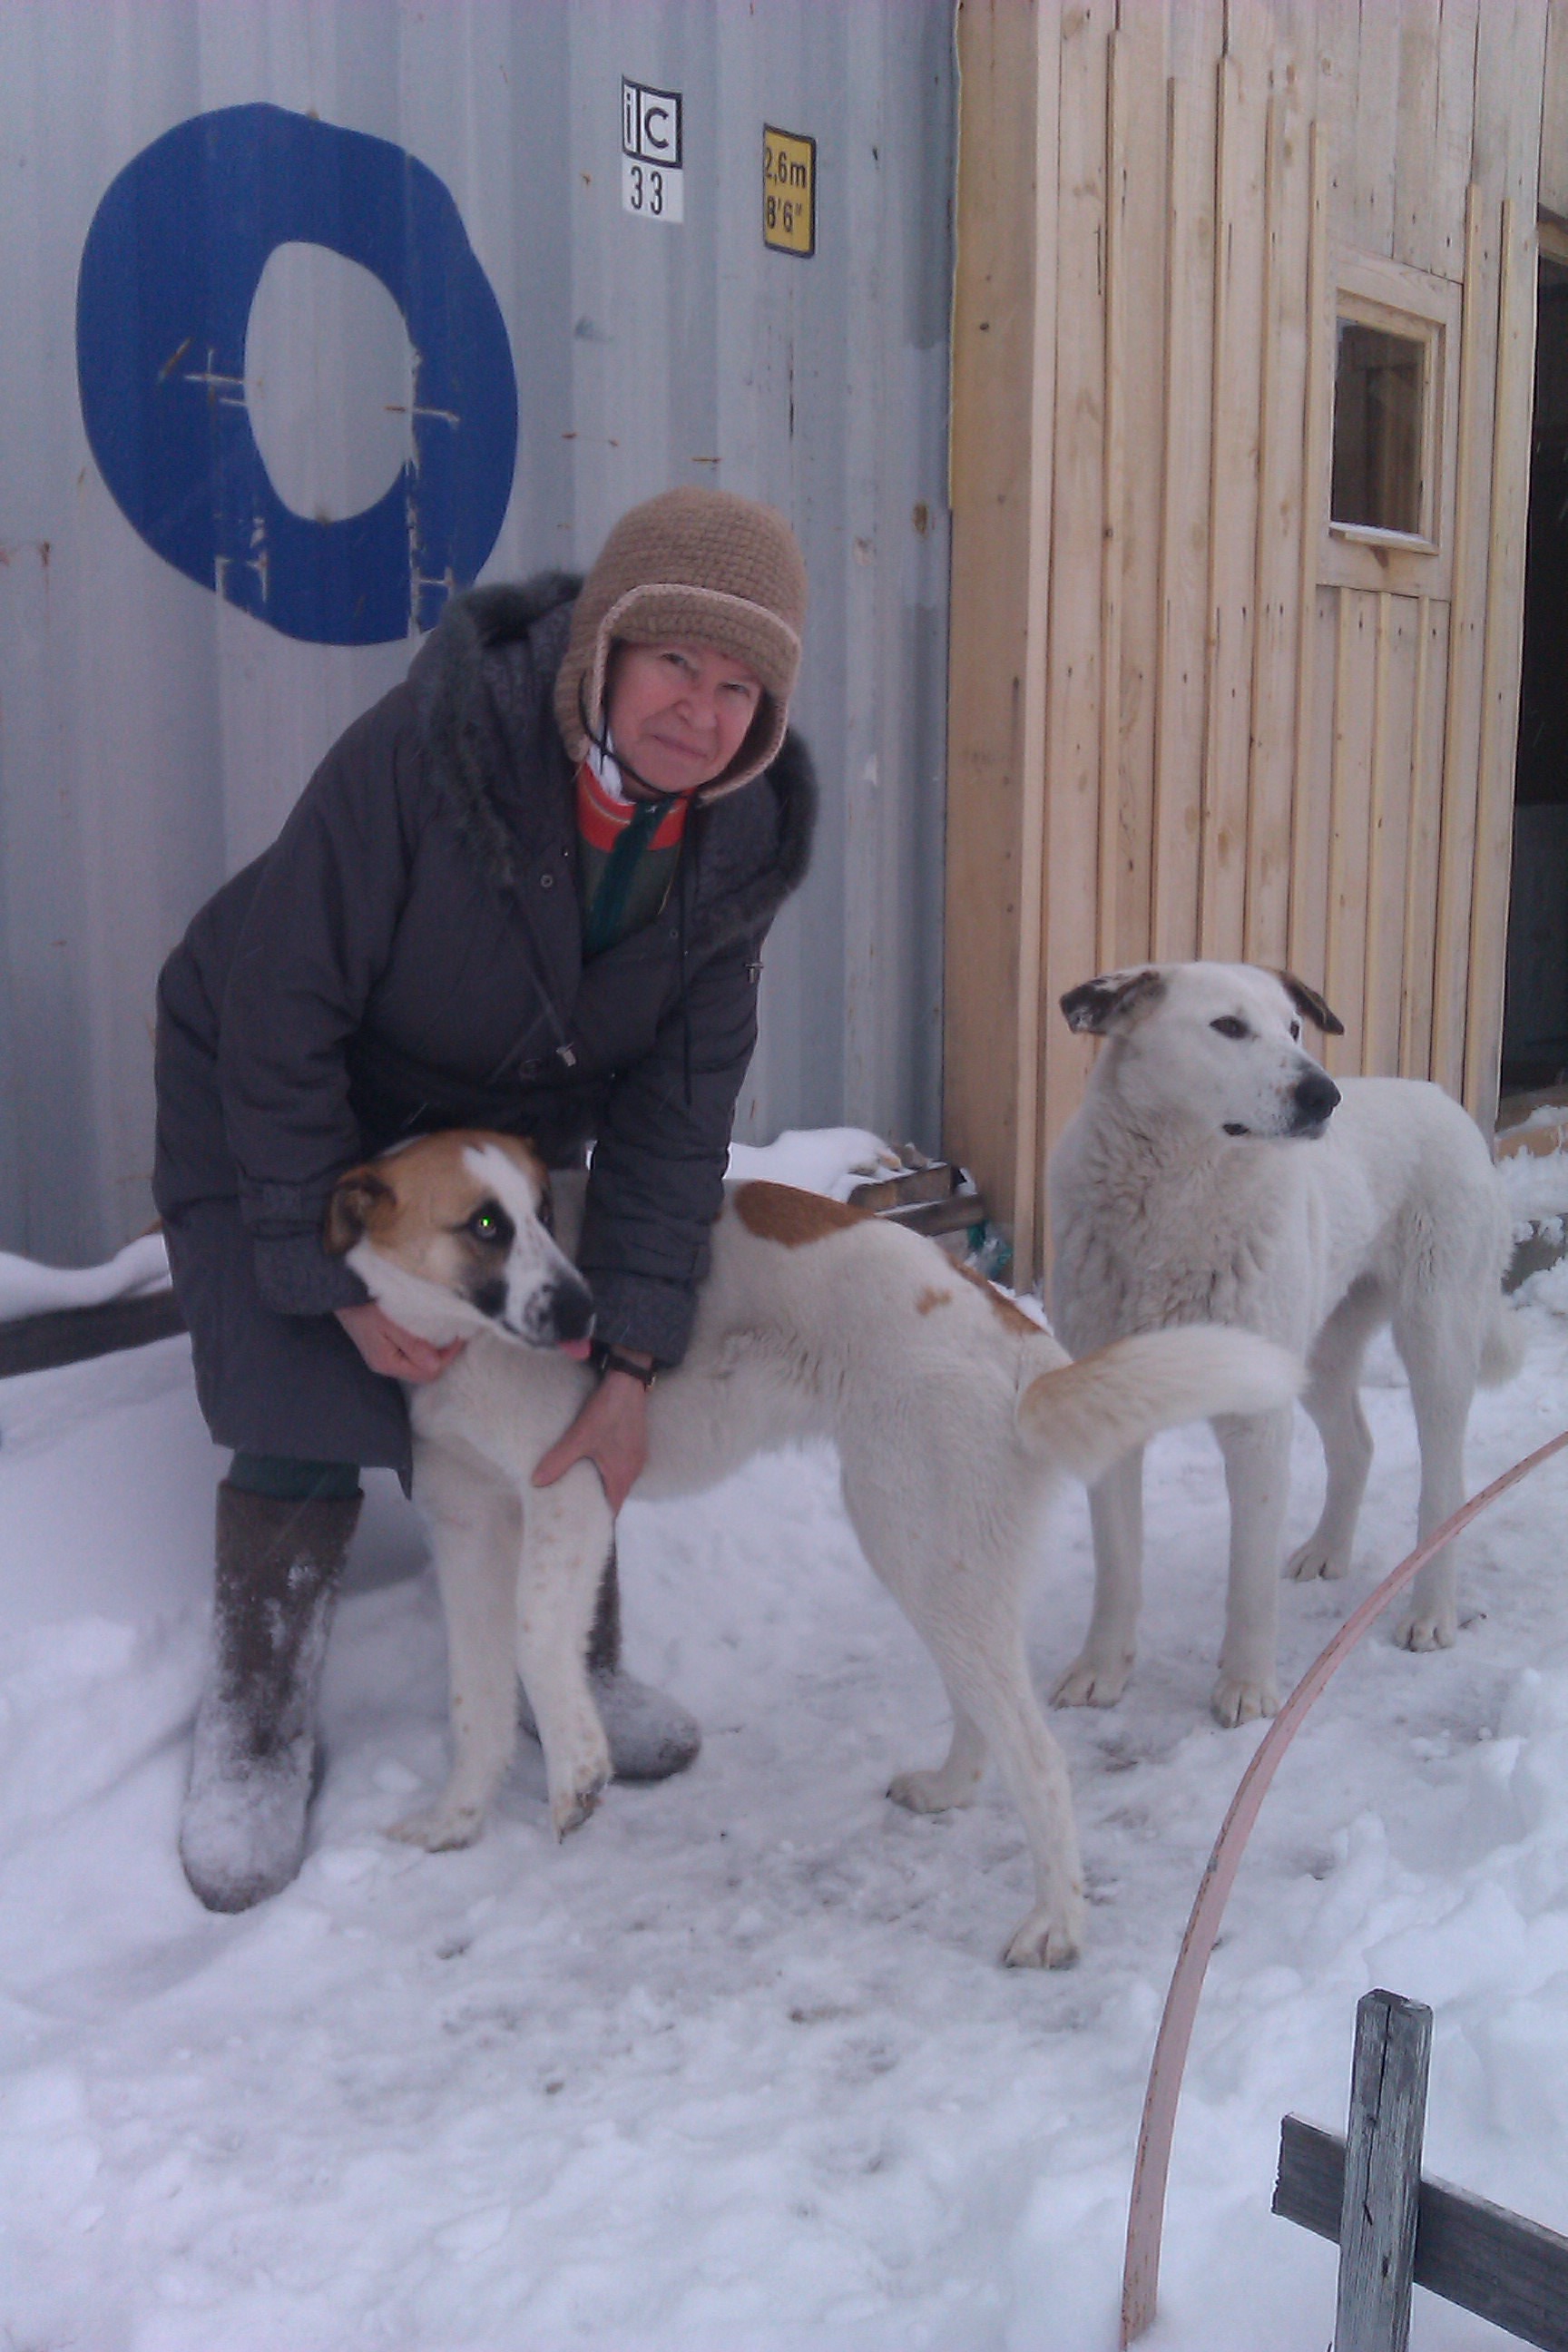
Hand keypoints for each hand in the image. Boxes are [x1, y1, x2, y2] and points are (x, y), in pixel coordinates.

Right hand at [336, 1300, 463, 1382]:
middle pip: (423, 1372)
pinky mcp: (383, 1349)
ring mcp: (383, 1359)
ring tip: (444, 1335)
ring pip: (417, 1365)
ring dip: (433, 1352)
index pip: (427, 1372)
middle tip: (454, 1335)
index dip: (447, 1357)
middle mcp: (385, 1366)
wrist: (341, 1293)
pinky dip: (423, 1347)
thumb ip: (413, 1345)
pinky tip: (427, 1335)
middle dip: (442, 1356)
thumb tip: (436, 1364)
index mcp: (388, 1363)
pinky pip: (409, 1355)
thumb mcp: (391, 1323)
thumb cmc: (366, 1305)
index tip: (459, 1337)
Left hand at [533, 1365, 649, 1513]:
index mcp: (623, 1475)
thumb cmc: (606, 1412)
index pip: (613, 1510)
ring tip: (581, 1492)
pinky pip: (622, 1467)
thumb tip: (536, 1482)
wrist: (628, 1382)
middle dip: (597, 1505)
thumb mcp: (579, 1438)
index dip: (598, 1521)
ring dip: (603, 1487)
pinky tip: (593, 1466)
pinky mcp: (635, 1443)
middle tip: (575, 1513)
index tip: (582, 1529)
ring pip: (619, 1481)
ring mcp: (637, 1456)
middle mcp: (634, 1470)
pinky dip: (608, 1472)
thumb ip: (558, 1461)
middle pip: (616, 1497)